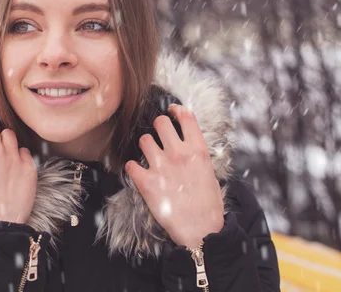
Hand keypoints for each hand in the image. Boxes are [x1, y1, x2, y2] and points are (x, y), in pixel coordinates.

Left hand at [125, 104, 224, 247]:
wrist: (200, 229)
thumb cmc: (208, 204)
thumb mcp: (210, 172)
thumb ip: (196, 154)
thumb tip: (187, 143)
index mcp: (197, 150)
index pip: (185, 116)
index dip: (176, 110)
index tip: (171, 111)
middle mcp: (179, 153)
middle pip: (160, 123)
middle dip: (157, 127)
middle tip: (158, 137)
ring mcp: (161, 166)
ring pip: (144, 140)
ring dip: (145, 146)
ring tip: (149, 156)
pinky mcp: (147, 182)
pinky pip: (130, 165)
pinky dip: (132, 168)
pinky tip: (138, 173)